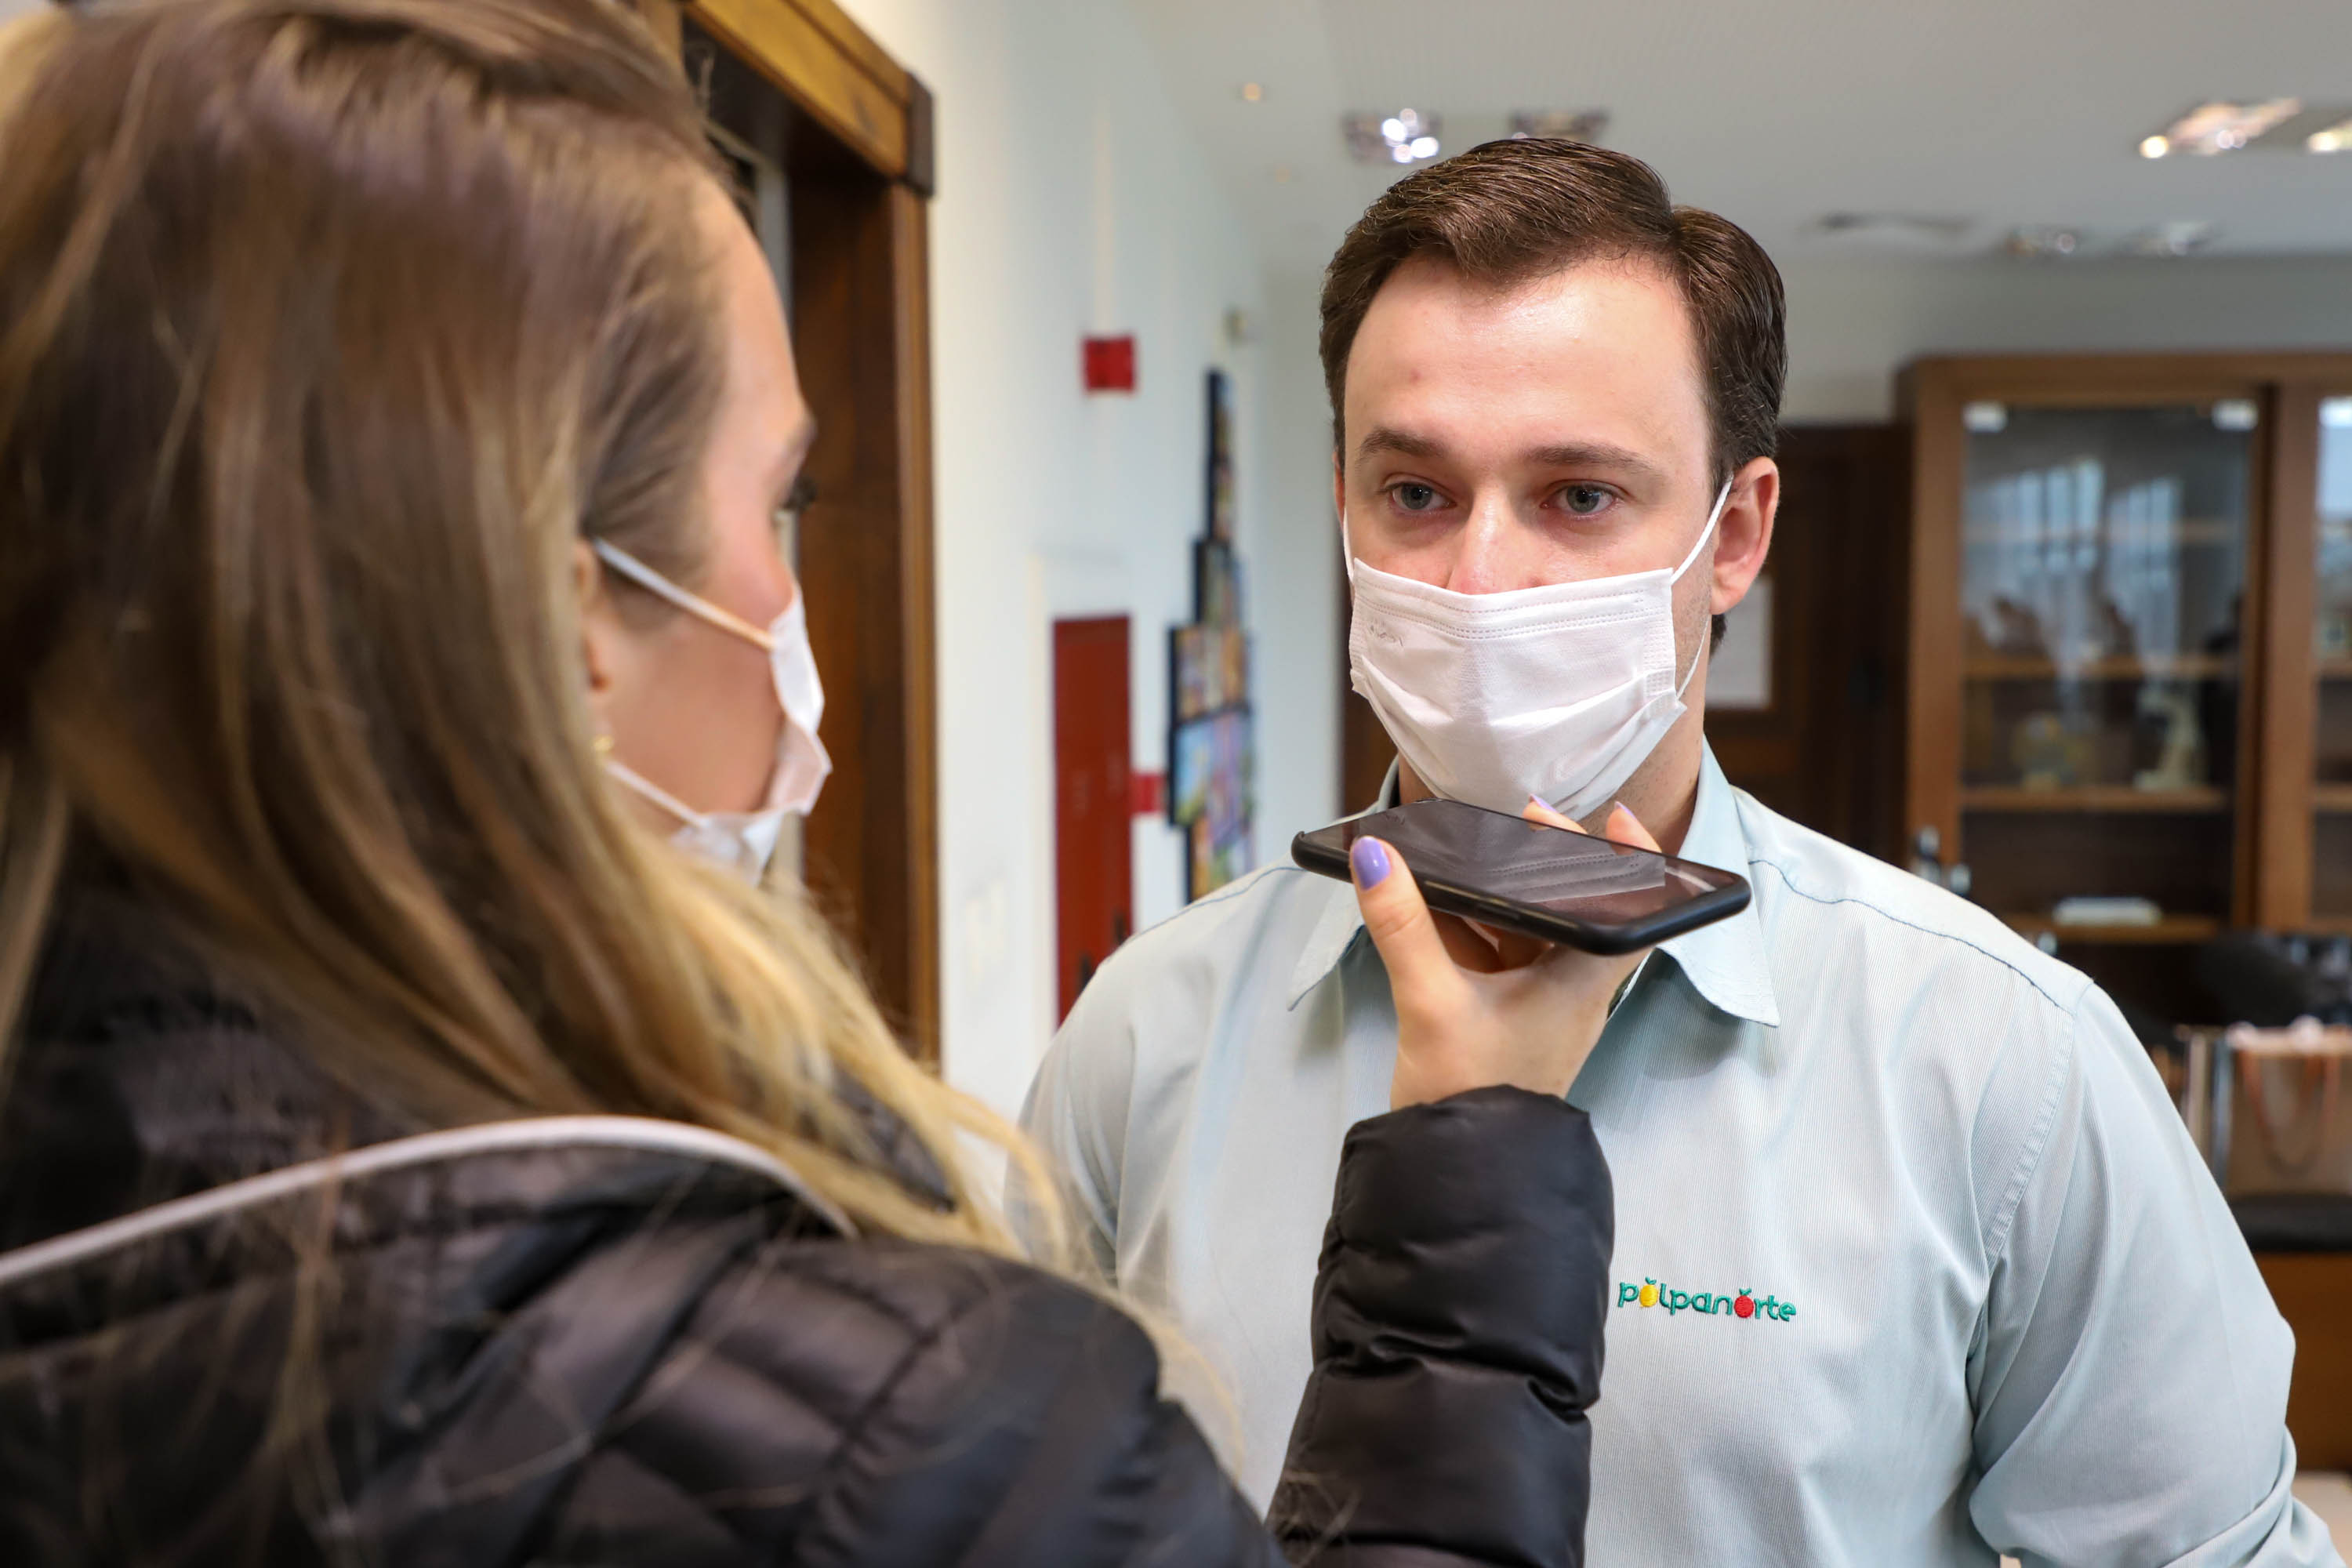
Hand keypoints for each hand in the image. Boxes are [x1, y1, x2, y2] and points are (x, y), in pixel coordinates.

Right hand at [1352, 799, 1661, 1110]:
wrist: (1458, 1172)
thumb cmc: (1472, 1095)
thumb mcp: (1430, 1001)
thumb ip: (1401, 925)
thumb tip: (1374, 856)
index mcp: (1581, 982)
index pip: (1634, 913)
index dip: (1635, 862)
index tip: (1614, 818)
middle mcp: (1570, 991)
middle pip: (1570, 910)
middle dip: (1542, 865)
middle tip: (1518, 822)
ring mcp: (1536, 1006)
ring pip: (1527, 932)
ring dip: (1498, 898)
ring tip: (1464, 858)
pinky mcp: (1502, 1020)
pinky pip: (1495, 959)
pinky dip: (1471, 931)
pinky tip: (1433, 909)